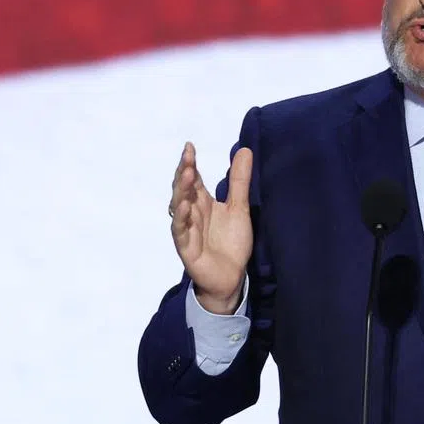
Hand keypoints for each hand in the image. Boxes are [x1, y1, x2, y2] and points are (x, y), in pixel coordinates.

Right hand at [169, 141, 253, 313]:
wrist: (232, 277)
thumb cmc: (232, 243)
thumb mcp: (239, 208)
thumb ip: (239, 181)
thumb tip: (244, 149)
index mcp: (202, 202)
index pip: (193, 179)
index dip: (190, 163)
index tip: (190, 146)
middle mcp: (192, 212)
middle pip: (183, 188)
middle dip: (184, 171)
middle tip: (188, 156)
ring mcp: (187, 229)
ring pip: (178, 206)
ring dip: (181, 190)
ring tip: (187, 174)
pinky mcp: (186, 247)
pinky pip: (180, 230)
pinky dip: (181, 217)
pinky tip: (185, 205)